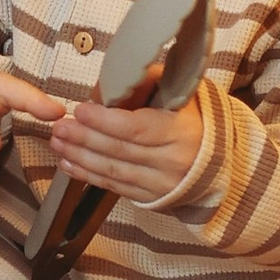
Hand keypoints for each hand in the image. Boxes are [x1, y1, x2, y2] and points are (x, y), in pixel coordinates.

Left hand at [45, 89, 203, 205]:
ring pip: (113, 171)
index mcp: (180, 132)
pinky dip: (87, 175)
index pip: (137, 128)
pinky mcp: (150, 197)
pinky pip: (114, 186)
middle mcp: (171, 162)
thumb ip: (148, 82)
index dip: (105, 121)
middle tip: (60, 126)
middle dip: (85, 138)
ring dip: (80, 157)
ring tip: (58, 142)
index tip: (81, 109)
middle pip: (120, 150)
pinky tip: (68, 163)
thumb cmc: (194, 121)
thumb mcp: (180, 95)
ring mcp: (160, 183)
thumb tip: (110, 81)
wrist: (222, 163)